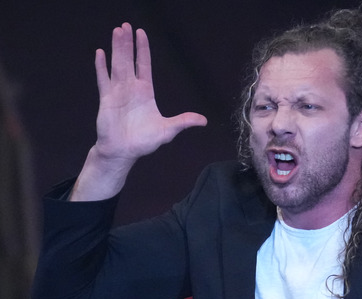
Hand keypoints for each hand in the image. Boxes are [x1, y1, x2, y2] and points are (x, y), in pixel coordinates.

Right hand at [71, 23, 206, 200]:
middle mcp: (131, 88)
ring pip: (117, 65)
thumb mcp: (168, 130)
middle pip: (129, 60)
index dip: (143, 49)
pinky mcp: (106, 99)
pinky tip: (100, 53)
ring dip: (116, 49)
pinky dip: (101, 67)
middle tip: (125, 26)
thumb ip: (183, 122)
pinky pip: (103, 80)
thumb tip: (203, 121)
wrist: (124, 152)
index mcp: (145, 92)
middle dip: (127, 43)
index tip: (141, 33)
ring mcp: (118, 92)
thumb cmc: (144, 141)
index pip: (144, 65)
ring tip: (116, 32)